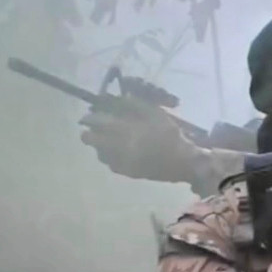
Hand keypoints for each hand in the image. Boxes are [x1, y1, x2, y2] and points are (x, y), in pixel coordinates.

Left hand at [79, 95, 198, 182]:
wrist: (182, 162)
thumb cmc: (169, 135)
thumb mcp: (154, 113)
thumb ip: (134, 104)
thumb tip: (116, 98)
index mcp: (121, 129)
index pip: (94, 120)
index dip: (90, 115)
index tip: (93, 113)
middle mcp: (115, 146)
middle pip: (88, 138)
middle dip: (90, 131)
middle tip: (98, 127)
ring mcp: (119, 161)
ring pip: (97, 152)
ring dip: (100, 144)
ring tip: (110, 140)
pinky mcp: (126, 172)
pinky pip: (110, 164)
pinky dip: (111, 156)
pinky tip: (120, 152)